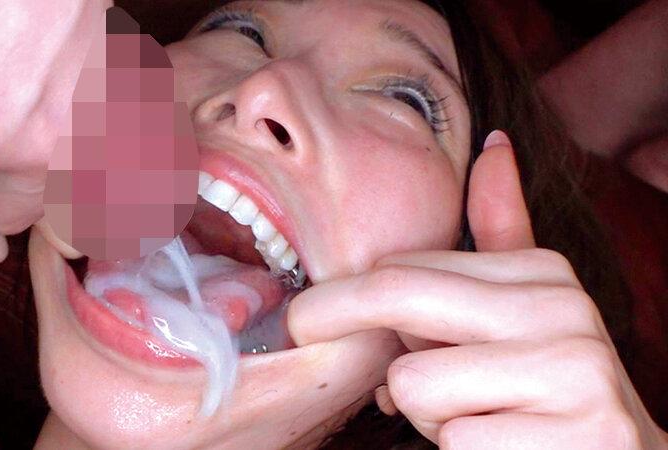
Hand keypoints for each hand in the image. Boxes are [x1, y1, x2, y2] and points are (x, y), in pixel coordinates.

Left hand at [288, 131, 667, 447]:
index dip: (351, 296)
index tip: (316, 313)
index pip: (406, 267)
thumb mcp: (525, 305)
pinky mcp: (577, 440)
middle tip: (300, 326)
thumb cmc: (544, 385)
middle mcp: (564, 312)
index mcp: (542, 272)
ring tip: (475, 415)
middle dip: (333, 314)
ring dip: (426, 414)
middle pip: (400, 297)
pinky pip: (452, 441)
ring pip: (414, 384)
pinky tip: (503, 446)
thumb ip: (502, 229)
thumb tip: (495, 143)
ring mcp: (575, 376)